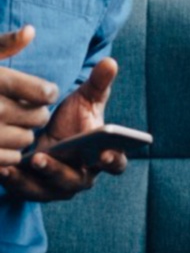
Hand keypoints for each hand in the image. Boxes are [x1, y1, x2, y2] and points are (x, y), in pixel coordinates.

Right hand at [0, 26, 58, 164]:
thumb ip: (4, 43)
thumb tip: (30, 30)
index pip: (44, 92)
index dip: (47, 92)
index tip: (41, 92)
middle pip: (39, 117)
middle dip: (37, 114)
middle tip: (25, 109)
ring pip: (25, 140)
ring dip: (23, 134)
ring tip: (9, 125)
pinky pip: (8, 159)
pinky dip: (8, 153)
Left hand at [0, 57, 126, 201]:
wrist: (46, 132)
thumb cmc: (73, 117)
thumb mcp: (86, 98)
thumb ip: (99, 82)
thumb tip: (110, 62)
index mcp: (104, 155)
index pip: (116, 163)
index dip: (113, 160)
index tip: (104, 153)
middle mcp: (83, 176)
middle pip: (76, 180)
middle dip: (58, 171)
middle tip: (42, 158)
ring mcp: (59, 187)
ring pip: (49, 189)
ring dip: (33, 179)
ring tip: (19, 162)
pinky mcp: (36, 190)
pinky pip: (26, 191)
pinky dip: (16, 182)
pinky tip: (4, 168)